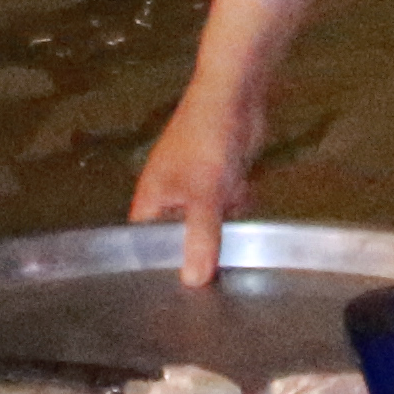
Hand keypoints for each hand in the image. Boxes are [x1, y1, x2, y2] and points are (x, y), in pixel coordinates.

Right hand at [127, 68, 272, 287]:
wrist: (236, 96)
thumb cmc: (206, 141)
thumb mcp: (203, 195)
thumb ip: (200, 237)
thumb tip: (194, 282)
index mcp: (150, 201)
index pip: (145, 247)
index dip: (159, 269)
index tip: (175, 297)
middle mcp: (169, 199)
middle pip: (178, 240)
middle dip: (196, 254)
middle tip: (211, 291)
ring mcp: (195, 190)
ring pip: (206, 226)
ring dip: (222, 234)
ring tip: (236, 262)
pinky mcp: (220, 182)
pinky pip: (225, 211)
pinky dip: (236, 212)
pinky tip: (248, 218)